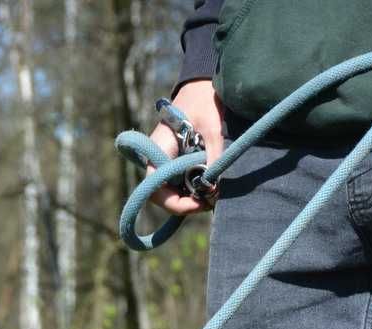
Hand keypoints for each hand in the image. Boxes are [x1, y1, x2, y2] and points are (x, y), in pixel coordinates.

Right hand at [147, 79, 225, 215]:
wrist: (203, 83)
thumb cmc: (204, 99)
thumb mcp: (213, 127)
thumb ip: (214, 157)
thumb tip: (215, 187)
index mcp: (158, 150)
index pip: (155, 189)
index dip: (175, 203)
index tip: (199, 203)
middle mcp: (158, 159)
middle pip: (165, 195)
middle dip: (187, 203)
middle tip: (212, 200)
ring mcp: (168, 161)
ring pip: (175, 190)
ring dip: (193, 197)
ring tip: (215, 193)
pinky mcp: (178, 160)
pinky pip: (183, 181)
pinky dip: (197, 187)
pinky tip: (213, 185)